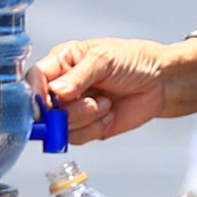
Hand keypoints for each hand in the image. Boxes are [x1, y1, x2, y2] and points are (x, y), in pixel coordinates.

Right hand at [35, 36, 196, 141]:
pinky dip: (95, 128)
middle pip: (43, 109)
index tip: (49, 102)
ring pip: (59, 127)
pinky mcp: (87, 127)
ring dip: (85, 118)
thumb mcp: (104, 59)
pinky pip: (77, 137)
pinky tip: (108, 113)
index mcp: (61, 63)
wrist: (161, 82)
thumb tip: (54, 92)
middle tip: (89, 101)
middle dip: (67, 110)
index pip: (35, 80)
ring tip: (104, 102)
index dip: (37, 94)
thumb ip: (78, 76)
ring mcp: (73, 109)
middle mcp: (62, 87)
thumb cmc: (134, 60)